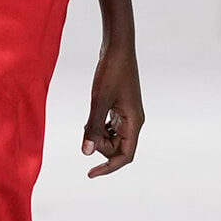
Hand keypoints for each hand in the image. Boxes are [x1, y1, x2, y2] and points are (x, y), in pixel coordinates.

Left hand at [81, 45, 143, 177]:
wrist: (117, 47)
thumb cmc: (111, 71)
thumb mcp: (99, 100)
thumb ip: (93, 127)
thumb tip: (87, 153)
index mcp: (134, 122)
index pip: (125, 156)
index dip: (109, 168)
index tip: (90, 174)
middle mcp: (133, 121)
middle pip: (117, 148)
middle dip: (99, 145)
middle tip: (86, 129)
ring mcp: (127, 114)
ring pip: (112, 138)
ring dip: (98, 136)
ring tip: (87, 122)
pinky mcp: (120, 107)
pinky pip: (110, 127)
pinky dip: (98, 127)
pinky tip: (89, 119)